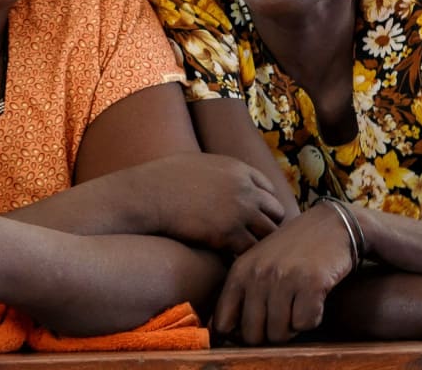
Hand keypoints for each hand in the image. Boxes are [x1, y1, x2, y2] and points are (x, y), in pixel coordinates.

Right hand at [131, 153, 285, 254]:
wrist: (145, 195)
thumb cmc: (161, 180)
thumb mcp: (196, 163)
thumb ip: (218, 173)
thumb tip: (221, 182)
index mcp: (238, 169)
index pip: (269, 189)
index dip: (263, 205)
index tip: (256, 218)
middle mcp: (245, 189)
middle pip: (275, 212)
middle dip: (267, 225)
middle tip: (255, 239)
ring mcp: (239, 212)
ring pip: (268, 235)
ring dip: (258, 244)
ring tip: (247, 253)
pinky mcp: (228, 234)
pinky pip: (249, 250)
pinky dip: (243, 256)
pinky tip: (232, 259)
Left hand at [214, 202, 356, 343]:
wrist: (330, 225)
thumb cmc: (292, 250)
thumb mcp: (257, 263)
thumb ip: (242, 292)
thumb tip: (226, 333)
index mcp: (239, 272)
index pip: (224, 323)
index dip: (237, 336)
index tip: (254, 330)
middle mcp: (258, 275)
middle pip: (253, 335)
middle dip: (268, 336)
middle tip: (282, 320)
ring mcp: (284, 278)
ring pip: (279, 334)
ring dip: (292, 329)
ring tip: (298, 307)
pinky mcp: (312, 283)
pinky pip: (305, 324)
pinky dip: (312, 319)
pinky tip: (314, 301)